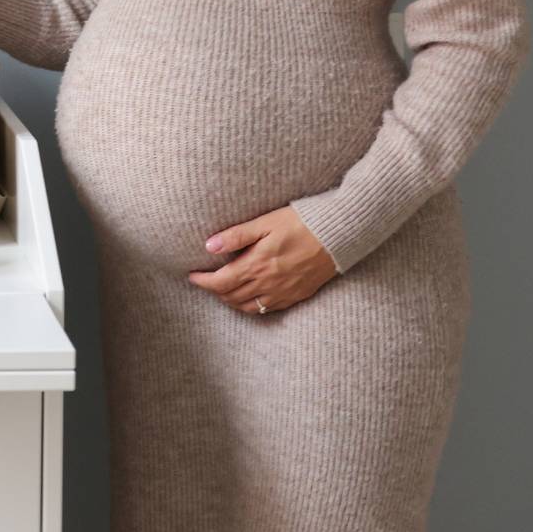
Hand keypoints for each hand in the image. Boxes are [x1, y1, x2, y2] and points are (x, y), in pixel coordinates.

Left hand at [186, 206, 336, 313]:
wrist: (340, 234)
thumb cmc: (302, 222)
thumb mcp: (266, 222)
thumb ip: (236, 235)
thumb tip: (209, 246)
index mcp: (257, 265)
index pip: (220, 282)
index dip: (202, 282)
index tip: (192, 276)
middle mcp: (268, 284)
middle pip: (231, 297)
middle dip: (214, 291)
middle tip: (205, 281)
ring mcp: (283, 293)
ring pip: (248, 307)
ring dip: (231, 301)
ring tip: (223, 289)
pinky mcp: (296, 296)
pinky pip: (267, 309)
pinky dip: (252, 306)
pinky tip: (249, 296)